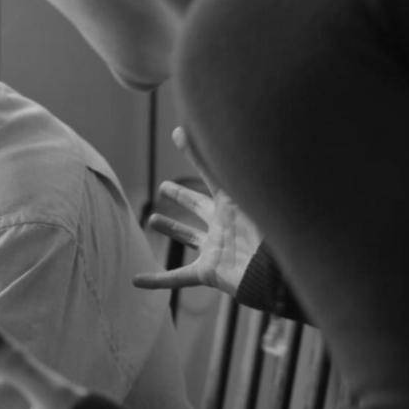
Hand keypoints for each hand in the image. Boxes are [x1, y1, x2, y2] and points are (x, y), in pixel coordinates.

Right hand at [133, 126, 260, 297]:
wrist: (271, 271)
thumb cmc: (257, 230)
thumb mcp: (230, 191)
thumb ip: (206, 162)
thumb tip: (180, 128)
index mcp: (230, 205)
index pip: (209, 177)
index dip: (194, 157)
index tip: (179, 139)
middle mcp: (222, 225)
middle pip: (199, 207)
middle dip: (183, 197)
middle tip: (166, 188)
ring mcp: (215, 250)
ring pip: (189, 238)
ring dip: (172, 230)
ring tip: (153, 220)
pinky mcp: (208, 273)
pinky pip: (178, 278)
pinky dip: (157, 280)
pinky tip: (136, 280)